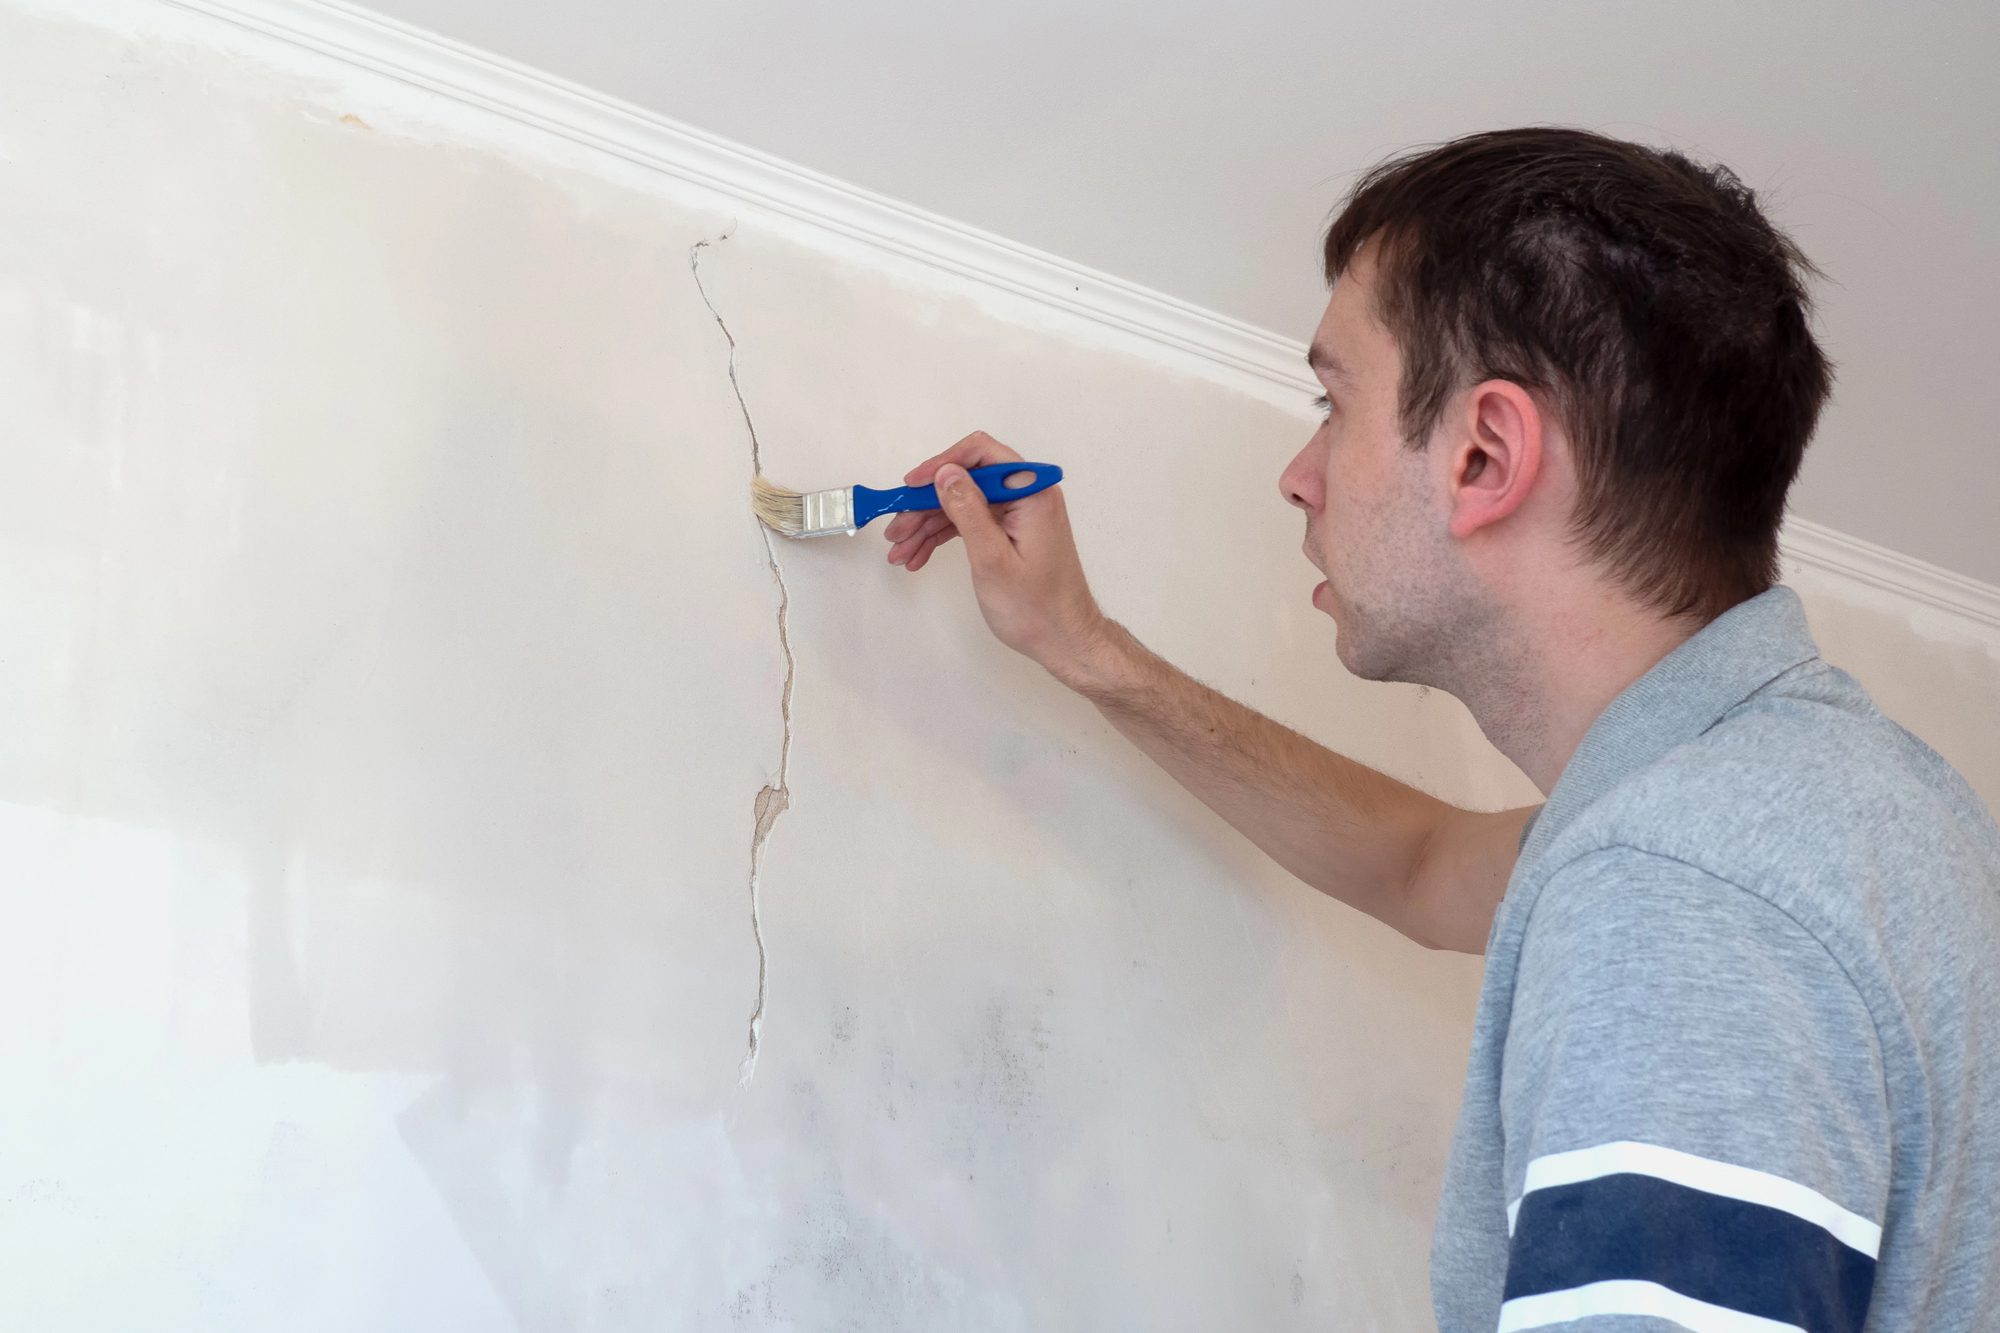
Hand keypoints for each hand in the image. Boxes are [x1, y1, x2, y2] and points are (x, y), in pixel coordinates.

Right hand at [884, 431, 1112, 679]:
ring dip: (927, 526)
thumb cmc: (1036, 607)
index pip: (981, 454)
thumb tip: (945, 473)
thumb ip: (968, 511)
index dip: (941, 465)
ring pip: (962, 505)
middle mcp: (1026, 496)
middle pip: (965, 482)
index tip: (910, 487)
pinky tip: (918, 556)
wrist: (1064, 640)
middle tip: (896, 531)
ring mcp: (1018, 514)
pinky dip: (942, 538)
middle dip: (925, 505)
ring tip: (900, 552)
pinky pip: (970, 524)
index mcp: (1031, 493)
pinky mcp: (1010, 532)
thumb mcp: (992, 559)